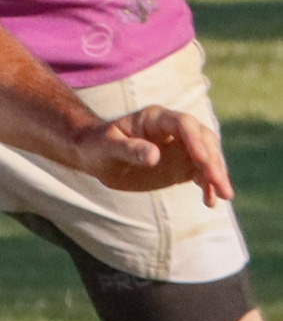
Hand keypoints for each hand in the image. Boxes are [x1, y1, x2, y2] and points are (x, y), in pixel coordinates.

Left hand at [66, 106, 233, 205]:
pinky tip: (211, 201)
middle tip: (219, 183)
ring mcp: (180, 147)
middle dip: (213, 160)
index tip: (203, 160)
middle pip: (203, 139)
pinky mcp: (181, 165)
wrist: (97, 156)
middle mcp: (173, 130)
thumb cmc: (98, 147)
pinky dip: (208, 185)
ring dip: (217, 175)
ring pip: (207, 156)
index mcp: (155, 118)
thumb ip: (129, 150)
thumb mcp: (108, 148)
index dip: (195, 140)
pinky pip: (200, 173)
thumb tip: (154, 156)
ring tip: (224, 196)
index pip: (183, 124)